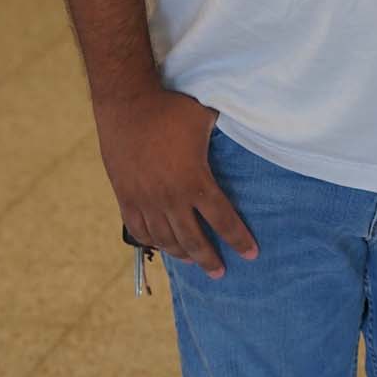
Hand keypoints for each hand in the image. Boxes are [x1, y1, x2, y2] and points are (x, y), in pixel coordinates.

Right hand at [96, 88, 257, 276]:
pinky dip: (153, 242)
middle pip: (194, 240)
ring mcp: (145, 199)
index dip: (238, 239)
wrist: (126, 102)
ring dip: (182, 254)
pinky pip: (139, 229)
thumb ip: (226, 135)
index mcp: (195, 181)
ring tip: (195, 262)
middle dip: (210, 260)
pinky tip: (162, 245)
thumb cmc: (171, 108)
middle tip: (221, 273)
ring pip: (165, 239)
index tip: (251, 254)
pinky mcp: (125, 196)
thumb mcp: (207, 119)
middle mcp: (170, 197)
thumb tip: (251, 128)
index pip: (223, 220)